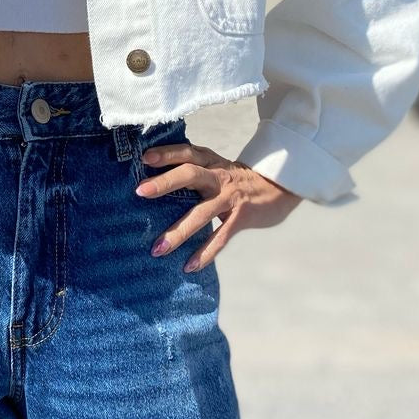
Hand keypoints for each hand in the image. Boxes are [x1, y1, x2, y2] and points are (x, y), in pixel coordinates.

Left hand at [136, 140, 303, 272]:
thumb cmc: (234, 180)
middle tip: (140, 192)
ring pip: (202, 213)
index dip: (166, 154)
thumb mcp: (215, 168)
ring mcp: (230, 197)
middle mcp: (219, 176)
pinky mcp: (241, 217)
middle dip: (165, 182)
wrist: (278, 187)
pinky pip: (221, 237)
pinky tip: (189, 266)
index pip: (187, 152)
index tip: (144, 158)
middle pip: (190, 174)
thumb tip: (152, 185)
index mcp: (210, 161)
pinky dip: (205, 253)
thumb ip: (191, 173)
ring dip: (179, 232)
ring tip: (157, 249)